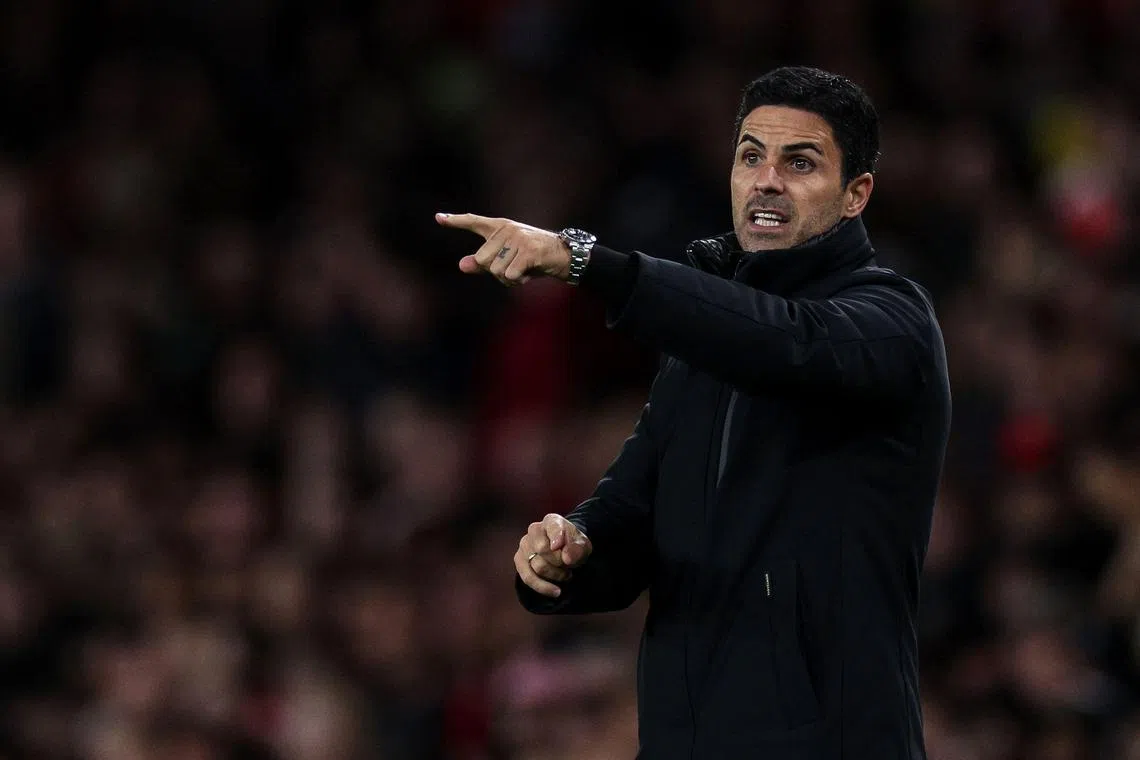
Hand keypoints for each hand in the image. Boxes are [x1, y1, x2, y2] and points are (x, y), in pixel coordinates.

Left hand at [436, 212, 570, 286]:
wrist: (563, 257)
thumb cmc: (532, 259)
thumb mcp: (505, 260)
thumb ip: (483, 263)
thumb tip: (462, 265)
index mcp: (499, 227)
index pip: (474, 222)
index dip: (455, 221)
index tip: (438, 218)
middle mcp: (506, 229)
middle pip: (483, 260)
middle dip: (496, 273)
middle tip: (514, 269)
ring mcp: (517, 238)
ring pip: (496, 270)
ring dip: (508, 279)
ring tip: (523, 270)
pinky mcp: (528, 250)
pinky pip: (510, 275)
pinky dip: (518, 280)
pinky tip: (529, 273)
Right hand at [514, 513, 592, 596]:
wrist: (565, 553)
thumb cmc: (573, 546)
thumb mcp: (583, 546)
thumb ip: (577, 549)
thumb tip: (566, 558)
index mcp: (551, 521)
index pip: (552, 528)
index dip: (556, 537)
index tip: (558, 547)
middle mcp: (534, 530)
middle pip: (543, 549)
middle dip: (559, 562)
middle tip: (569, 566)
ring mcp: (524, 545)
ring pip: (537, 566)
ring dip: (554, 575)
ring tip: (565, 574)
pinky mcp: (519, 561)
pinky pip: (527, 578)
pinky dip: (543, 587)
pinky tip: (555, 591)